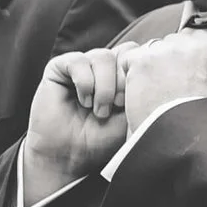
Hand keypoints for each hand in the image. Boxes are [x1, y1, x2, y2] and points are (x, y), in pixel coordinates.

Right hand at [23, 51, 129, 200]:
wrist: (69, 155)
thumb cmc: (101, 139)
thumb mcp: (131, 114)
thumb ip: (140, 90)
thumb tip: (148, 67)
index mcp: (120, 74)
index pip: (137, 55)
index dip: (137, 74)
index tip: (133, 102)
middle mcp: (102, 67)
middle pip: (123, 52)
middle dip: (122, 81)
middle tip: (116, 106)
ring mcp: (81, 65)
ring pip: (102, 56)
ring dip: (104, 86)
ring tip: (98, 110)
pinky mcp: (59, 67)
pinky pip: (78, 60)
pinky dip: (85, 83)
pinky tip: (84, 102)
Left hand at [116, 27, 206, 132]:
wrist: (185, 138)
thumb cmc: (199, 126)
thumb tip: (195, 74)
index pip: (193, 45)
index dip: (181, 63)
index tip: (178, 79)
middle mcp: (195, 47)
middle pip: (170, 43)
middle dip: (164, 62)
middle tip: (162, 89)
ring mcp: (169, 50)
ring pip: (150, 50)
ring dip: (147, 68)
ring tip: (151, 95)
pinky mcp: (145, 59)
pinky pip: (129, 60)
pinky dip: (129, 77)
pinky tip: (137, 96)